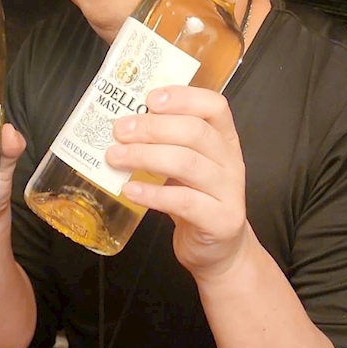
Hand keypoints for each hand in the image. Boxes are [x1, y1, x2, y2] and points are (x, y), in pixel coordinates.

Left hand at [106, 85, 251, 279]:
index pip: (214, 105)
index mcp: (225, 139)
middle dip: (152, 128)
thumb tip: (122, 125)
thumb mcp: (186, 165)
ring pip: (188, 163)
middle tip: (119, 130)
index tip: (150, 98)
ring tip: (115, 157)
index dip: (183, 97)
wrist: (219, 250)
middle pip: (195, 132)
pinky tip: (130, 190)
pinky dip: (153, 194)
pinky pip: (184, 201)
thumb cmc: (196, 199)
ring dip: (146, 156)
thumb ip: (166, 144)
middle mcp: (231, 160)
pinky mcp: (221, 220)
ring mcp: (229, 191)